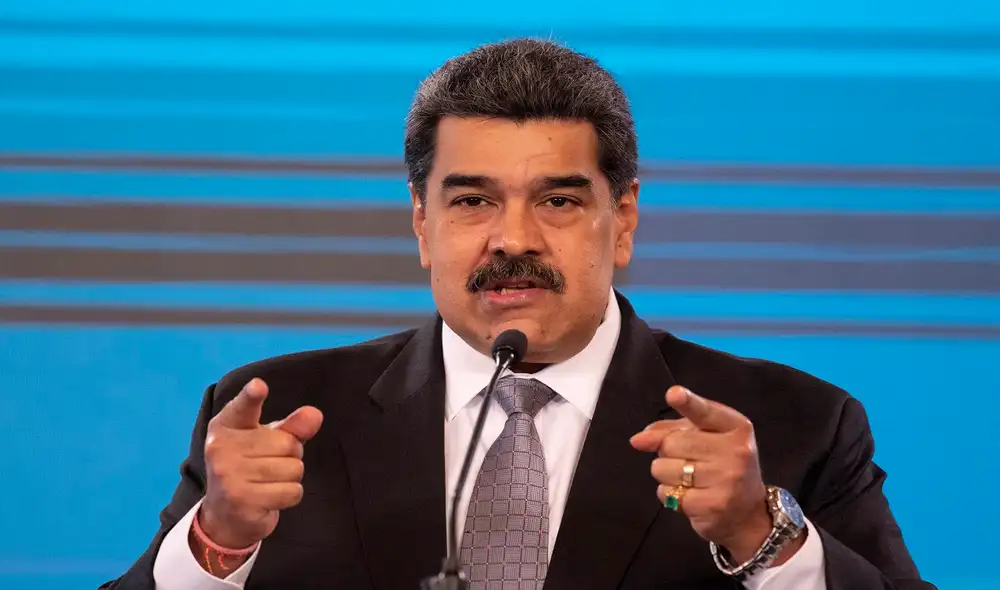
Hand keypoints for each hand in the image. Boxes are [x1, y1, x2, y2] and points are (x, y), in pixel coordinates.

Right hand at [199, 378, 323, 548]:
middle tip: (270, 464)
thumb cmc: (250, 467)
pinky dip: (290, 495)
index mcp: (226, 426)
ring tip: (269, 481)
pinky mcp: (242, 501)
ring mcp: (229, 476)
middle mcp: (221, 448)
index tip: (259, 386)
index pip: (243, 407)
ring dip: (291, 477)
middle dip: (291, 455)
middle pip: (287, 443)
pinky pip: (292, 491)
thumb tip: (315, 415)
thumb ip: (292, 427)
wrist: (225, 514)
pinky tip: (271, 496)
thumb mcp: (268, 441)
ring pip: (293, 468)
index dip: (252, 396)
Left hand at [630, 386, 797, 563]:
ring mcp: (726, 480)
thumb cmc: (722, 467)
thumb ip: (671, 430)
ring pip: (663, 468)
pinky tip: (689, 496)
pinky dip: (669, 495)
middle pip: (671, 443)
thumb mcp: (704, 439)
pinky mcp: (713, 506)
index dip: (687, 403)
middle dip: (667, 453)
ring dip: (666, 475)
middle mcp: (735, 451)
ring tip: (688, 480)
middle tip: (686, 461)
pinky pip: (667, 493)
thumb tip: (639, 439)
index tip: (673, 394)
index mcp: (735, 427)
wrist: (747, 514)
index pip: (705, 411)